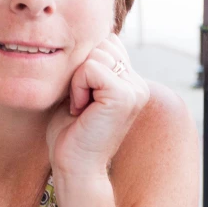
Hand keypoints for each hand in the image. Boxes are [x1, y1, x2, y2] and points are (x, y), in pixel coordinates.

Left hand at [47, 34, 149, 179]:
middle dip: (81, 70)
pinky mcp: (124, 95)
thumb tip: (81, 38)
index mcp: (130, 83)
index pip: (107, 44)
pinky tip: (80, 110)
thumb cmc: (70, 135)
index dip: (84, 65)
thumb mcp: (79, 93)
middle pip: (103, 44)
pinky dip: (77, 87)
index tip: (80, 98)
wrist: (74, 168)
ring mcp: (134, 89)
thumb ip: (87, 68)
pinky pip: (91, 68)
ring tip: (81, 108)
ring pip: (96, 54)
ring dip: (77, 81)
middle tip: (80, 104)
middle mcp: (137, 84)